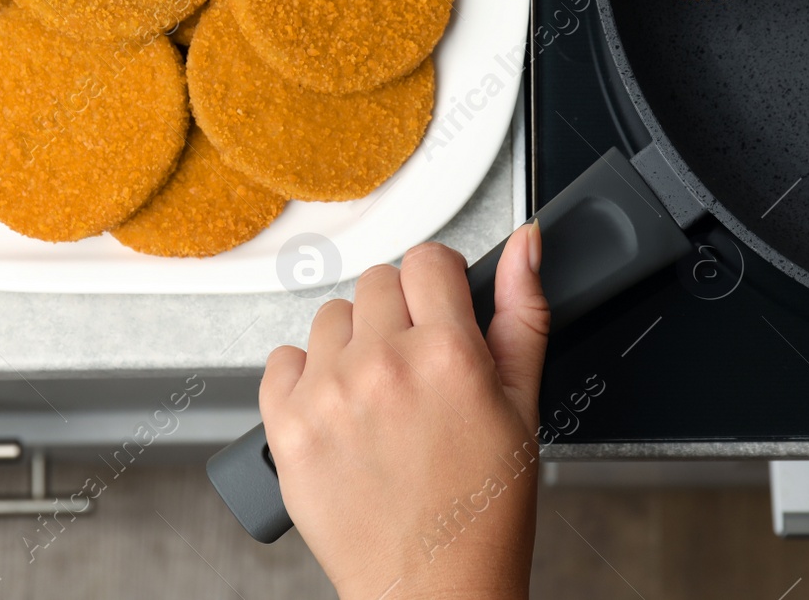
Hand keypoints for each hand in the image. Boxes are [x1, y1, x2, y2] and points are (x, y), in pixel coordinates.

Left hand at [259, 226, 548, 599]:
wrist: (432, 587)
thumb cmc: (481, 510)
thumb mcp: (524, 404)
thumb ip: (524, 310)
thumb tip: (526, 244)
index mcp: (447, 353)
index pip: (427, 259)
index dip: (441, 284)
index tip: (442, 310)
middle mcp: (383, 364)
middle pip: (378, 281)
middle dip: (400, 313)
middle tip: (417, 367)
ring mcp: (328, 394)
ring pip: (331, 316)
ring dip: (353, 342)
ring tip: (379, 395)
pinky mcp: (286, 426)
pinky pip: (282, 359)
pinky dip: (306, 377)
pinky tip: (340, 410)